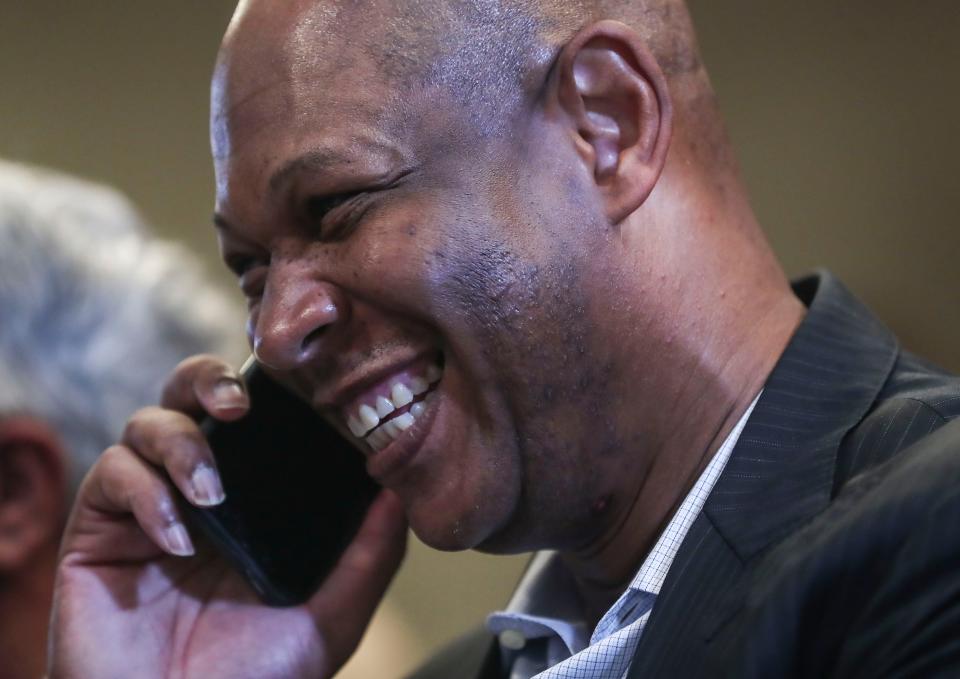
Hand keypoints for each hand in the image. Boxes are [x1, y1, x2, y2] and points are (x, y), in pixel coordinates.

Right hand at [48, 355, 406, 678]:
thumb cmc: (257, 678)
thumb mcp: (330, 616)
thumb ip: (368, 556)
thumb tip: (401, 492)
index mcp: (251, 501)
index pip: (254, 419)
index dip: (267, 388)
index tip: (296, 385)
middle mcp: (198, 493)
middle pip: (189, 397)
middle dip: (209, 381)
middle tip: (238, 405)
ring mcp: (146, 508)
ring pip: (146, 423)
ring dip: (180, 444)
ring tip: (211, 494)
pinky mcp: (98, 532)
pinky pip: (111, 476)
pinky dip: (144, 495)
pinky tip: (174, 540)